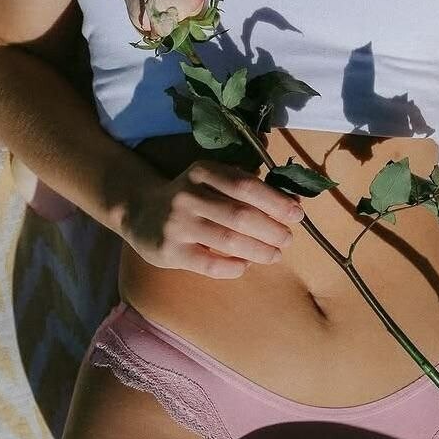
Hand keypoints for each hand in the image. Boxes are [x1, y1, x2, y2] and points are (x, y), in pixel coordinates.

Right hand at [120, 159, 304, 278]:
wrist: (141, 212)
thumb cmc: (192, 196)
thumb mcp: (213, 179)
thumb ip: (247, 185)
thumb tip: (293, 201)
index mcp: (203, 172)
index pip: (246, 186)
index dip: (276, 201)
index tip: (297, 214)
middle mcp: (188, 195)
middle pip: (241, 215)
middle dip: (271, 229)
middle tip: (287, 239)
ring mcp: (178, 224)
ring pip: (229, 241)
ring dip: (259, 250)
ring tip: (274, 255)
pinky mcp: (171, 251)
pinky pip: (210, 264)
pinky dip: (234, 266)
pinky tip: (245, 265)